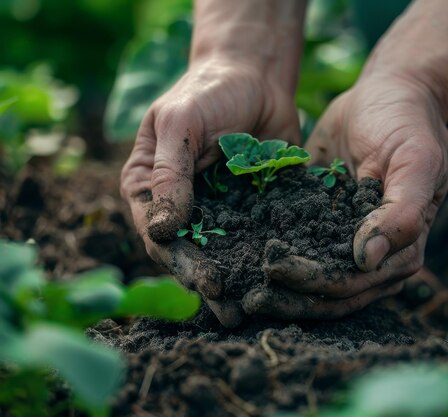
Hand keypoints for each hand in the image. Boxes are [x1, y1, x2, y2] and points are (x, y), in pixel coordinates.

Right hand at [120, 57, 299, 326]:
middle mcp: (179, 203)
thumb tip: (161, 231)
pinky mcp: (248, 206)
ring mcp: (215, 207)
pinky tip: (272, 282)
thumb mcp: (181, 125)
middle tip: (230, 309)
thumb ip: (170, 175)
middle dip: (206, 281)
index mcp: (148, 185)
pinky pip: (252, 236)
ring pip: (220, 251)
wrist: (255, 76)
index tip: (206, 283)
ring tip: (249, 310)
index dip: (179, 262)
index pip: (157, 234)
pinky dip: (258, 259)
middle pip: (187, 252)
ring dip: (232, 280)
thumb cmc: (209, 91)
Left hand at [242, 74, 447, 318]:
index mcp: (401, 249)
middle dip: (292, 296)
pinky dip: (274, 254)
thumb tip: (368, 260)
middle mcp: (373, 254)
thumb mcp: (417, 163)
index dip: (318, 286)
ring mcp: (344, 239)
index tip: (276, 274)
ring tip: (243, 288)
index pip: (355, 283)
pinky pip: (297, 245)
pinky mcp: (320, 220)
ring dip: (280, 288)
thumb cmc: (409, 125)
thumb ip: (403, 213)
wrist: (388, 92)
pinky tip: (242, 258)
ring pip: (310, 278)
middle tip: (251, 295)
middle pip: (330, 292)